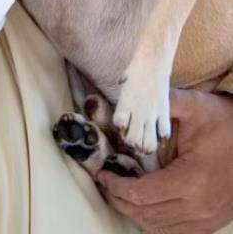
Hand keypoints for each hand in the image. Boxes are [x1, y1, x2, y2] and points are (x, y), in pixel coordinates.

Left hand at [97, 89, 232, 232]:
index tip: (102, 173)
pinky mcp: (211, 223)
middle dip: (120, 200)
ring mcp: (207, 219)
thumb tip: (129, 101)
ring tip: (119, 194)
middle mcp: (199, 207)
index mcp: (191, 180)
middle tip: (105, 183)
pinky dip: (155, 222)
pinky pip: (176, 232)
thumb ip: (163, 103)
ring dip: (135, 213)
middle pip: (146, 215)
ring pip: (159, 228)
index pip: (142, 194)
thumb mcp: (194, 105)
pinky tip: (144, 206)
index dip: (117, 186)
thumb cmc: (221, 122)